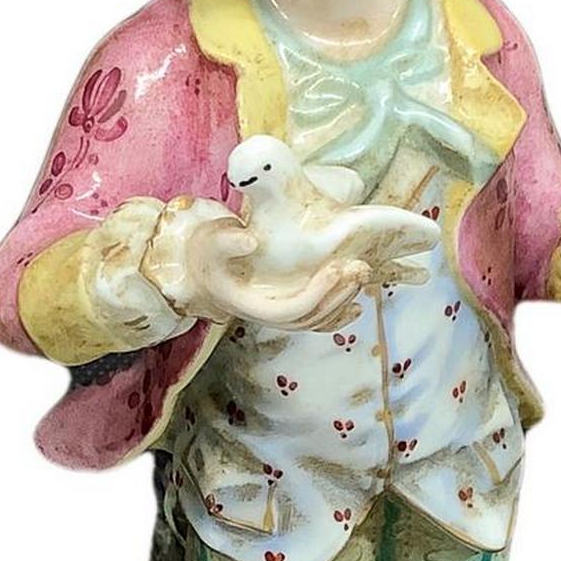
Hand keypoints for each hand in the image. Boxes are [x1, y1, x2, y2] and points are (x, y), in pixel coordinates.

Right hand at [141, 196, 370, 331]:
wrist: (199, 262)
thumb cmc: (205, 250)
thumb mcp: (210, 240)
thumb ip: (227, 240)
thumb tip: (251, 239)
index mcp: (248, 305)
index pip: (287, 312)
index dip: (315, 295)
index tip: (336, 267)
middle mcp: (264, 314)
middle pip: (307, 319)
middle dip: (337, 296)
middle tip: (358, 267)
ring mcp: (276, 311)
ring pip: (314, 321)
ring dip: (342, 301)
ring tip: (361, 273)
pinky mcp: (285, 304)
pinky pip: (315, 320)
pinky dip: (337, 315)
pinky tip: (356, 305)